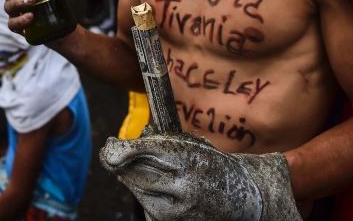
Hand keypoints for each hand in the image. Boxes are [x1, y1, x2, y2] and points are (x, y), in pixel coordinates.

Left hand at [100, 131, 300, 220]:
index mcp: (190, 158)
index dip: (121, 149)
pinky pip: (145, 206)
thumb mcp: (191, 145)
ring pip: (136, 190)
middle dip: (118, 162)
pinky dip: (145, 196)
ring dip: (133, 179)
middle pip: (134, 173)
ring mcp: (179, 209)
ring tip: (152, 173)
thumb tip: (116, 147)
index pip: (145, 151)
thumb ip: (159, 142)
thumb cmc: (211, 165)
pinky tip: (161, 191)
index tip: (109, 145)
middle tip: (113, 153)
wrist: (242, 198)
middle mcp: (184, 185)